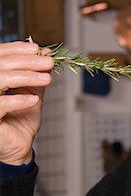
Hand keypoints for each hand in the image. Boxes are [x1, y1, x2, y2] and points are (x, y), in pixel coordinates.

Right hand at [0, 41, 53, 164]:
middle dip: (27, 61)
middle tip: (49, 62)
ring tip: (47, 79)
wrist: (19, 146)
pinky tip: (33, 100)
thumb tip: (45, 53)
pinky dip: (18, 100)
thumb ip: (36, 73)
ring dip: (26, 76)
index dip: (15, 49)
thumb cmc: (21, 118)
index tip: (37, 49)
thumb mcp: (32, 91)